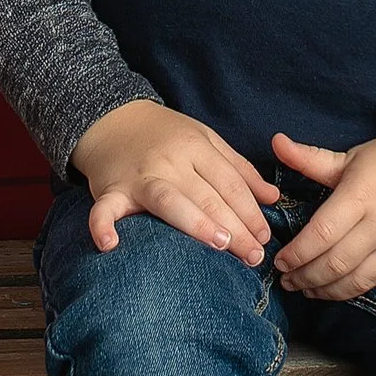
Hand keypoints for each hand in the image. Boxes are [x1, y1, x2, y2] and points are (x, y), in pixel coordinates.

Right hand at [74, 101, 278, 262]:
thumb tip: (272, 197)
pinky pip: (104, 210)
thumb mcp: (205, 140)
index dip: (250, 211)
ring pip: (170, 202)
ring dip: (195, 223)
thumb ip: (239, 169)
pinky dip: (102, 226)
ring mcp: (140, 176)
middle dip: (235, 228)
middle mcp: (170, 161)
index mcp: (196, 147)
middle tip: (253, 256)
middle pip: (208, 196)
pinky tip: (110, 245)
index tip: (265, 237)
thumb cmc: (164, 135)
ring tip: (219, 245)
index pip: (230, 183)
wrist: (111, 118)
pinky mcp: (110, 190)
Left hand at [269, 118, 375, 301]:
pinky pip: (373, 279)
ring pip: (354, 278)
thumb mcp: (352, 157)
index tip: (279, 260)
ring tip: (304, 289)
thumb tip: (275, 142)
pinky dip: (349, 290)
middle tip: (284, 280)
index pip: (322, 233)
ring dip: (324, 289)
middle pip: (335, 262)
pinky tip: (332, 290)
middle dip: (305, 276)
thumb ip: (310, 158)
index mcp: (359, 194)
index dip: (298, 253)